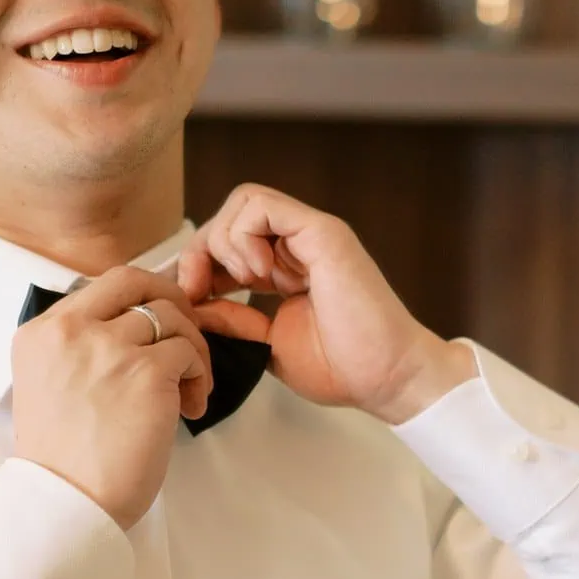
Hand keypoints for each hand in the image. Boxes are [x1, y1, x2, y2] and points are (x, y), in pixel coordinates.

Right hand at [11, 266, 213, 529]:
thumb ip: (81, 350)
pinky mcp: (146, 372)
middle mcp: (71, 330)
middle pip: (137, 283)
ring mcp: (109, 347)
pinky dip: (200, 377)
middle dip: (172, 301)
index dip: (142, 296)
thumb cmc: (64, 460)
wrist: (66, 502)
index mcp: (42, 332)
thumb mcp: (51, 385)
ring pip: (171, 318)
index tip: (160, 321)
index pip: (103, 285)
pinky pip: (189, 353)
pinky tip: (192, 408)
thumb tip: (137, 329)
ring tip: (189, 390)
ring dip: (191, 350)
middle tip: (187, 335)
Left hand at [177, 184, 476, 423]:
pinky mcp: (322, 232)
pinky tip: (256, 273)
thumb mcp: (268, 344)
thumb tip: (192, 304)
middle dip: (201, 249)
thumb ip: (232, 320)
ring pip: (244, 201)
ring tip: (241, 282)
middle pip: (232, 215)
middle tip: (198, 290)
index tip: (192, 299)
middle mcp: (300, 244)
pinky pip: (262, 205)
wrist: (386, 377)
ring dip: (224, 241)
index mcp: (287, 268)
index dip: (199, 263)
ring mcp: (312, 234)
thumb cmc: (342, 367)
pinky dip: (243, 234)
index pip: (230, 241)